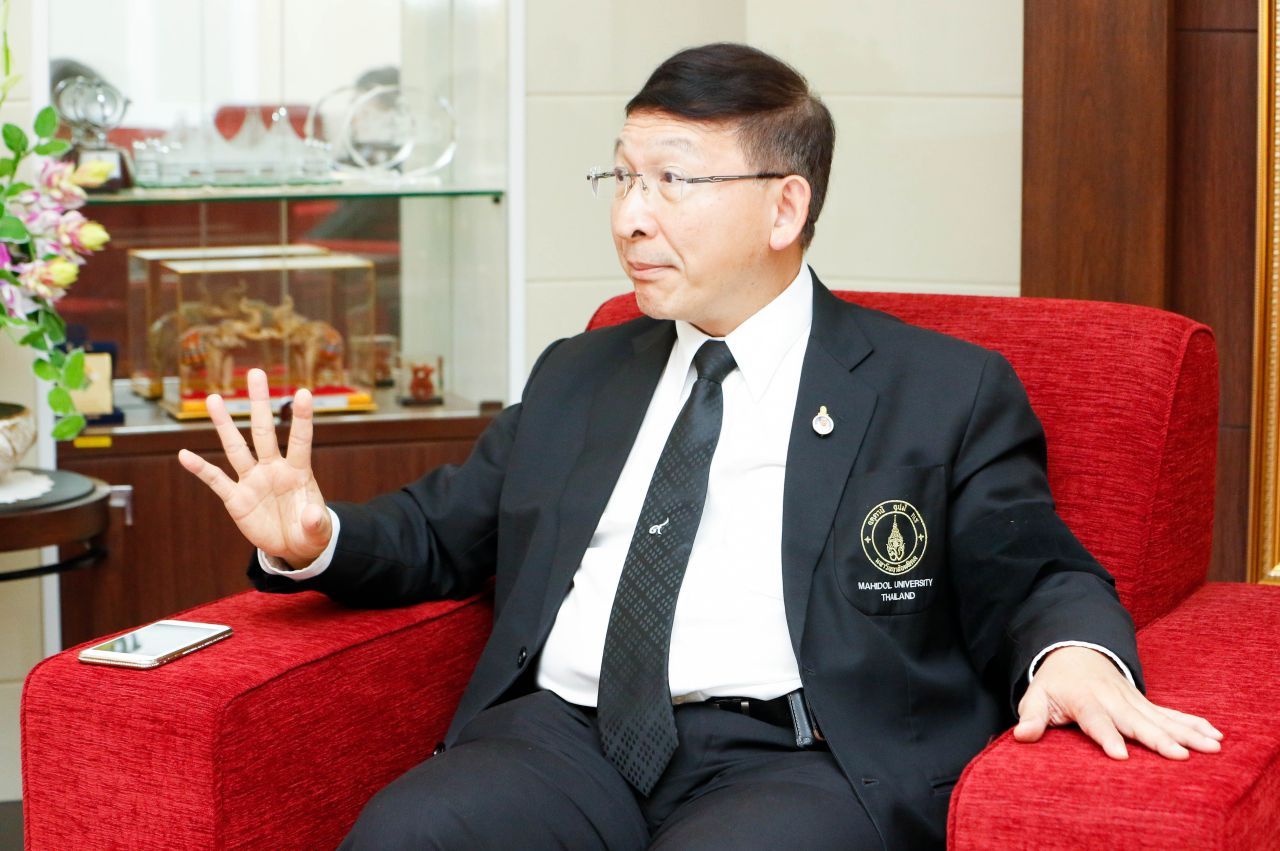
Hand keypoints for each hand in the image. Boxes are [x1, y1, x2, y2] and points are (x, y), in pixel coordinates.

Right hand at [177, 368, 330, 567]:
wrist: (292, 545)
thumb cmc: (309, 530)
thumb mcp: (318, 530)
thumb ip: (316, 522)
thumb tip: (312, 515)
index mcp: (298, 471)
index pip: (299, 440)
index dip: (301, 418)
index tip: (303, 392)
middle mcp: (273, 468)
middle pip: (264, 431)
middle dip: (260, 403)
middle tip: (255, 373)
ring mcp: (253, 480)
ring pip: (236, 447)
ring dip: (225, 424)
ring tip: (214, 398)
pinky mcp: (236, 498)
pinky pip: (216, 480)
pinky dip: (200, 469)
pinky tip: (184, 454)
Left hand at [1013, 646, 1222, 759]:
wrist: (1073, 652)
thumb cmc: (1053, 684)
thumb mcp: (1035, 697)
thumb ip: (1030, 717)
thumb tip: (1021, 736)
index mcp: (1084, 699)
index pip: (1096, 720)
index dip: (1107, 736)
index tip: (1121, 755)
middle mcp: (1112, 699)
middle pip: (1136, 721)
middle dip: (1158, 739)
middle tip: (1180, 755)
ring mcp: (1132, 700)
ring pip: (1161, 718)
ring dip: (1187, 732)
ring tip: (1211, 746)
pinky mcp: (1144, 703)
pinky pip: (1171, 714)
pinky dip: (1193, 723)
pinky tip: (1214, 735)